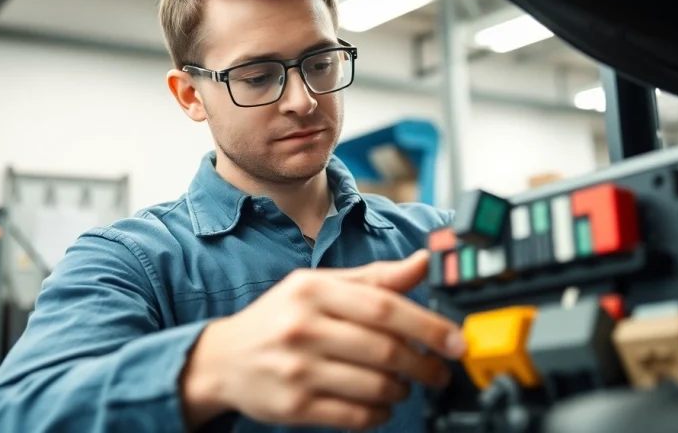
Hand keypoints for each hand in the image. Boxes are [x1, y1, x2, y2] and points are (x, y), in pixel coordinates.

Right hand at [179, 250, 464, 429]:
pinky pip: (355, 416)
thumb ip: (374, 278)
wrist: (222, 360)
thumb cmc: (280, 318)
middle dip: (424, 365)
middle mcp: (302, 327)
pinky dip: (379, 414)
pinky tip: (380, 405)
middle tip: (439, 371)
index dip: (428, 325)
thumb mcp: (320, 286)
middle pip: (384, 350)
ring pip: (373, 386)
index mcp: (313, 289)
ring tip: (404, 385)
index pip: (384, 306)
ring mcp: (296, 370)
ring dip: (402, 390)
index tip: (455, 341)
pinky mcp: (293, 407)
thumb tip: (425, 261)